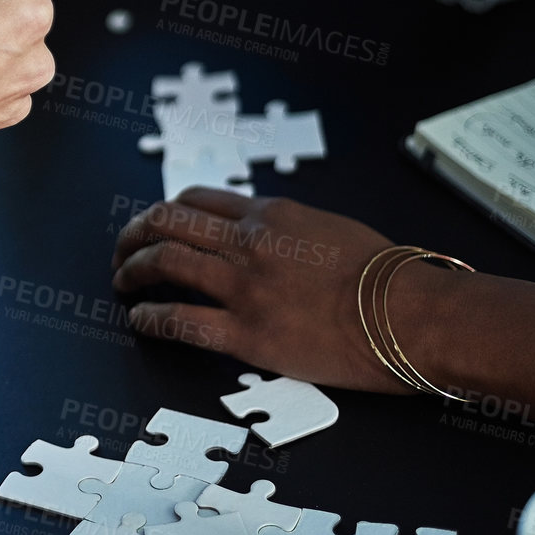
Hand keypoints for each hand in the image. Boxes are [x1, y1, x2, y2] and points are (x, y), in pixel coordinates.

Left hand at [111, 190, 414, 392]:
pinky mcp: (247, 333)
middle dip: (133, 235)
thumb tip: (267, 236)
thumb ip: (288, 229)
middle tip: (122, 252)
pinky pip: (179, 321)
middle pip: (166, 222)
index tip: (154, 226)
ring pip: (164, 262)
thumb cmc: (388, 277)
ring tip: (122, 283)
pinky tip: (141, 321)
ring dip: (132, 270)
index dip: (164, 212)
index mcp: (270, 215)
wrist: (413, 314)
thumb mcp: (330, 228)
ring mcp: (244, 287)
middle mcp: (248, 242)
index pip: (196, 200)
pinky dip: (149, 318)